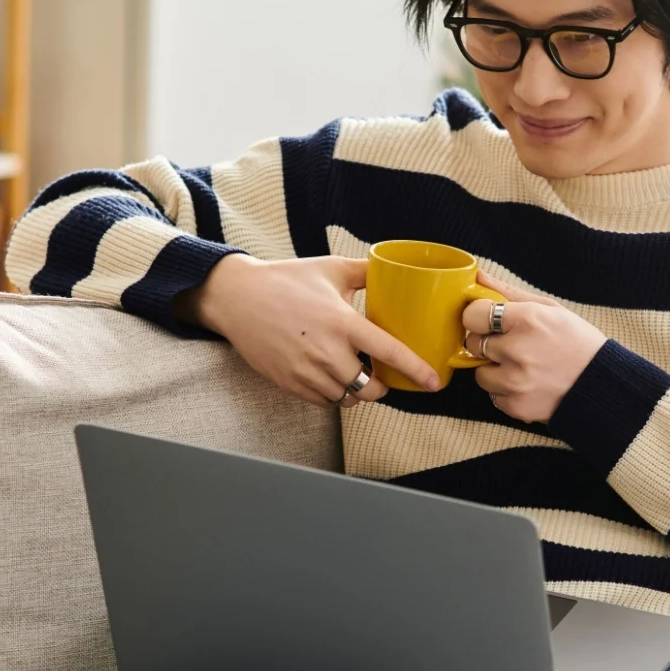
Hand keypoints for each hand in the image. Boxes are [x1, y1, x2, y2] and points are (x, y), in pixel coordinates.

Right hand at [183, 254, 440, 406]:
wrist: (236, 298)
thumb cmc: (285, 280)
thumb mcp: (330, 269)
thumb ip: (366, 271)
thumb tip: (395, 269)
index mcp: (342, 322)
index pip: (389, 353)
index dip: (416, 370)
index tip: (433, 382)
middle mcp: (326, 352)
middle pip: (370, 389)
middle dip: (381, 386)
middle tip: (380, 374)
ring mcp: (306, 371)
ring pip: (346, 398)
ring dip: (355, 391)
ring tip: (352, 372)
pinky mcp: (289, 383)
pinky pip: (322, 401)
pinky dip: (332, 394)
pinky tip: (329, 375)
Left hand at [463, 273, 606, 422]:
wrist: (602, 385)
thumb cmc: (576, 341)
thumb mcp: (549, 308)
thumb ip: (508, 292)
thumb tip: (477, 276)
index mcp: (527, 320)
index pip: (473, 314)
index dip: (478, 317)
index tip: (487, 321)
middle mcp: (518, 351)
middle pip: (473, 343)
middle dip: (486, 343)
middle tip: (511, 345)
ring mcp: (516, 382)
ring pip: (480, 373)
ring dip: (495, 370)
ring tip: (522, 366)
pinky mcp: (516, 406)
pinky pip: (494, 396)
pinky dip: (506, 391)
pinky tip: (529, 384)